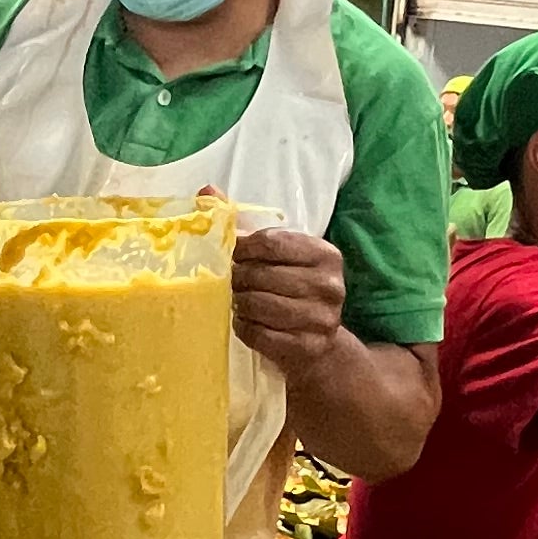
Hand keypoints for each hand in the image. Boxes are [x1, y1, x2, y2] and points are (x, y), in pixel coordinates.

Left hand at [231, 222, 346, 372]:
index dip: (242, 248)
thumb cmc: (293, 290)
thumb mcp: (280, 256)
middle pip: (263, 274)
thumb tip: (207, 191)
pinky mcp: (307, 347)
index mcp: (326, 255)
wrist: (320, 345)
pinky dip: (244, 327)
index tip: (229, 254)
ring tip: (236, 301)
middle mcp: (330, 286)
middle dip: (238, 278)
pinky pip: (259, 334)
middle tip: (229, 282)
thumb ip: (247, 225)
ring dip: (239, 303)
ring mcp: (321, 319)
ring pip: (259, 304)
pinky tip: (244, 322)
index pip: (272, 242)